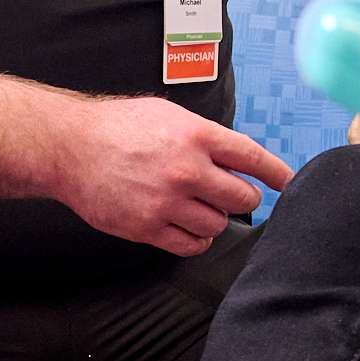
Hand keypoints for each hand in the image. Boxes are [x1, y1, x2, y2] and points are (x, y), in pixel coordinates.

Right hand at [51, 95, 285, 254]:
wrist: (69, 147)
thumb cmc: (117, 126)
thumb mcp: (168, 114)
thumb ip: (204, 135)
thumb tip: (236, 157)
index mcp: (196, 135)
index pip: (253, 157)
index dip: (278, 173)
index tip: (290, 184)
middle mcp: (187, 169)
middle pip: (243, 197)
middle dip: (242, 197)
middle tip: (230, 194)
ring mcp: (167, 201)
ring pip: (219, 224)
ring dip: (215, 218)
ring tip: (199, 206)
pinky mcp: (147, 227)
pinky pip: (192, 245)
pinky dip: (197, 239)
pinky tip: (187, 226)